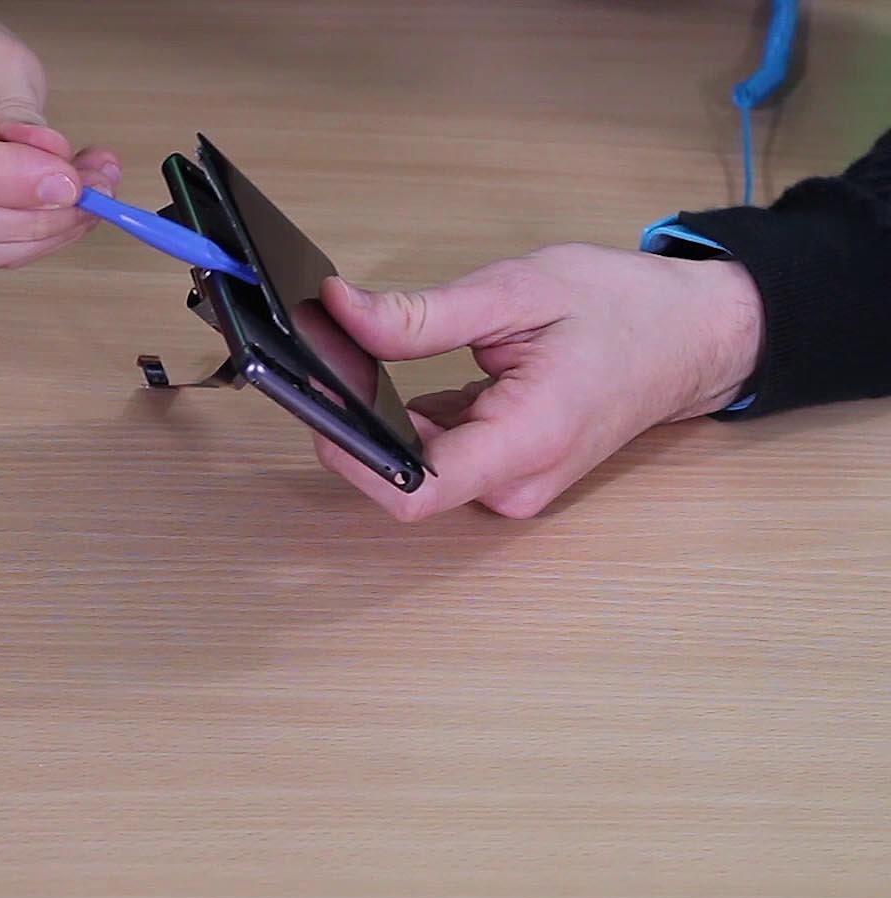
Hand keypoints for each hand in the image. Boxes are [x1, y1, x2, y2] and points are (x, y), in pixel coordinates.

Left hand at [315, 243, 764, 520]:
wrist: (694, 337)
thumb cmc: (623, 310)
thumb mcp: (516, 292)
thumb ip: (422, 315)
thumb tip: (339, 313)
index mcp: (525, 441)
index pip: (416, 491)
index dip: (355, 459)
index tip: (318, 408)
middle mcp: (515, 482)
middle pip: (407, 476)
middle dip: (359, 422)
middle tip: (334, 356)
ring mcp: (512, 484)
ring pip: (419, 465)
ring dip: (382, 417)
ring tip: (370, 355)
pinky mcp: (506, 472)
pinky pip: (440, 456)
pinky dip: (411, 419)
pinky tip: (405, 374)